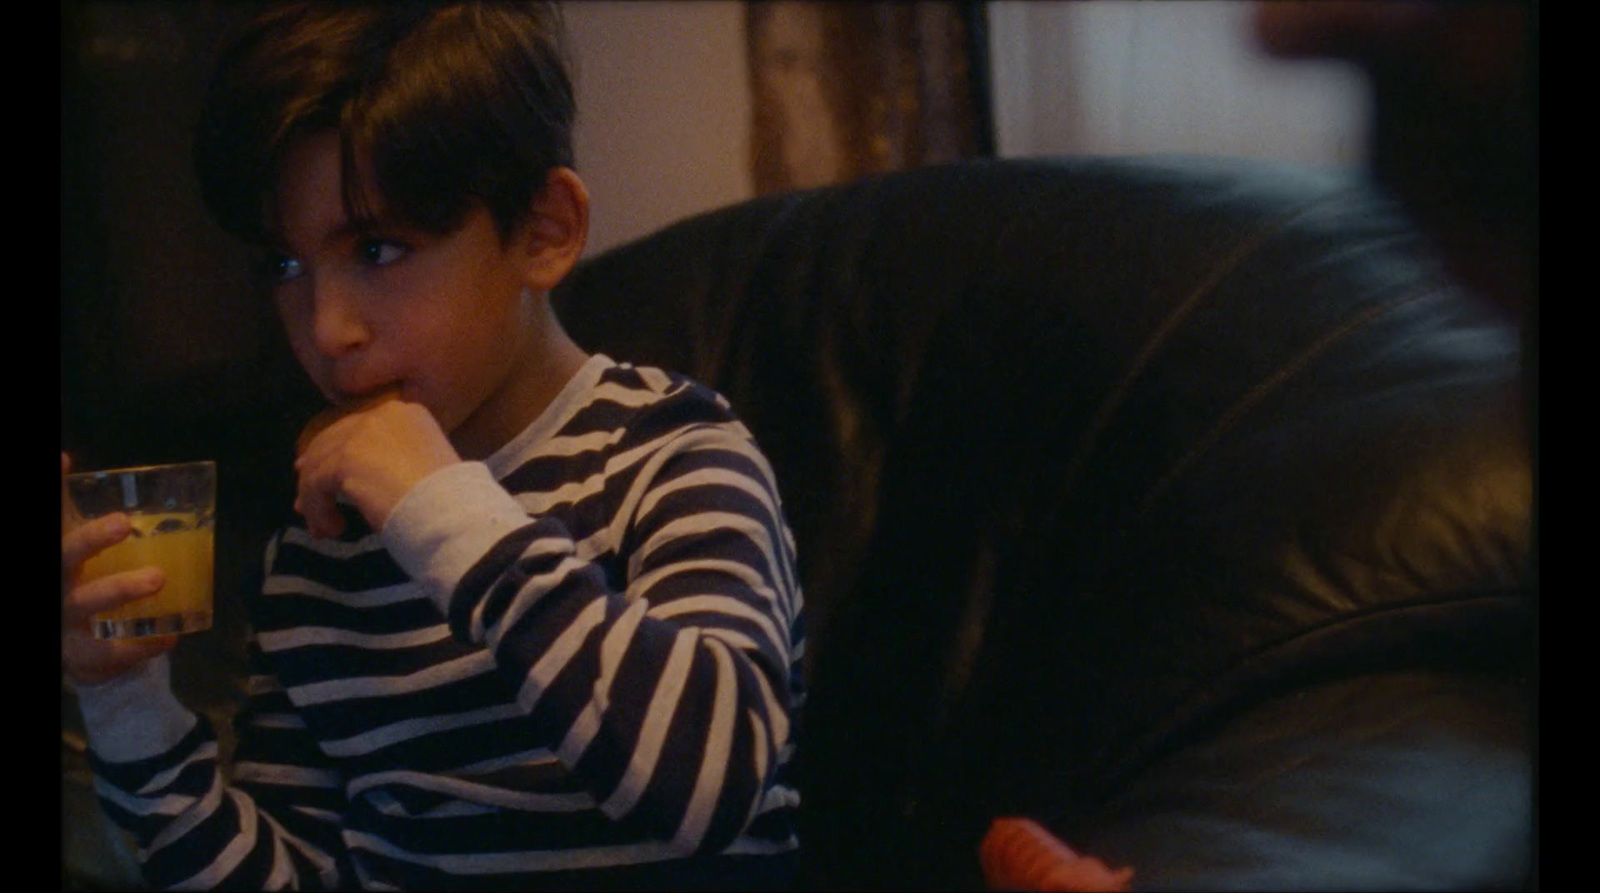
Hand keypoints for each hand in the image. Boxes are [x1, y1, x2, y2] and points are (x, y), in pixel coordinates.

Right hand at [61, 453, 176, 685]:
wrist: (68, 645)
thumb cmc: (74, 580)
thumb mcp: (69, 543)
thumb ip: (64, 504)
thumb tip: (62, 454)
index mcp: (59, 557)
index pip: (58, 528)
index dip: (61, 498)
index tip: (69, 464)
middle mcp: (56, 585)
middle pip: (63, 557)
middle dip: (91, 539)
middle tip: (125, 523)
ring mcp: (63, 621)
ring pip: (86, 603)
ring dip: (120, 588)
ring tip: (159, 578)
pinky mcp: (80, 655)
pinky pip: (110, 651)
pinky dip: (141, 645)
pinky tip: (170, 636)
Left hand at [294, 398, 460, 537]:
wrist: (450, 511)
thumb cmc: (448, 499)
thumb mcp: (423, 466)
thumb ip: (391, 460)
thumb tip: (353, 477)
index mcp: (406, 414)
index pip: (357, 428)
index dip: (336, 451)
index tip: (321, 475)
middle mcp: (382, 415)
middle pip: (332, 441)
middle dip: (315, 474)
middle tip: (304, 503)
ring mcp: (361, 434)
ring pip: (319, 464)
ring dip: (315, 500)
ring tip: (324, 528)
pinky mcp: (345, 459)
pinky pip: (315, 486)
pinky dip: (318, 510)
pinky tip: (333, 529)